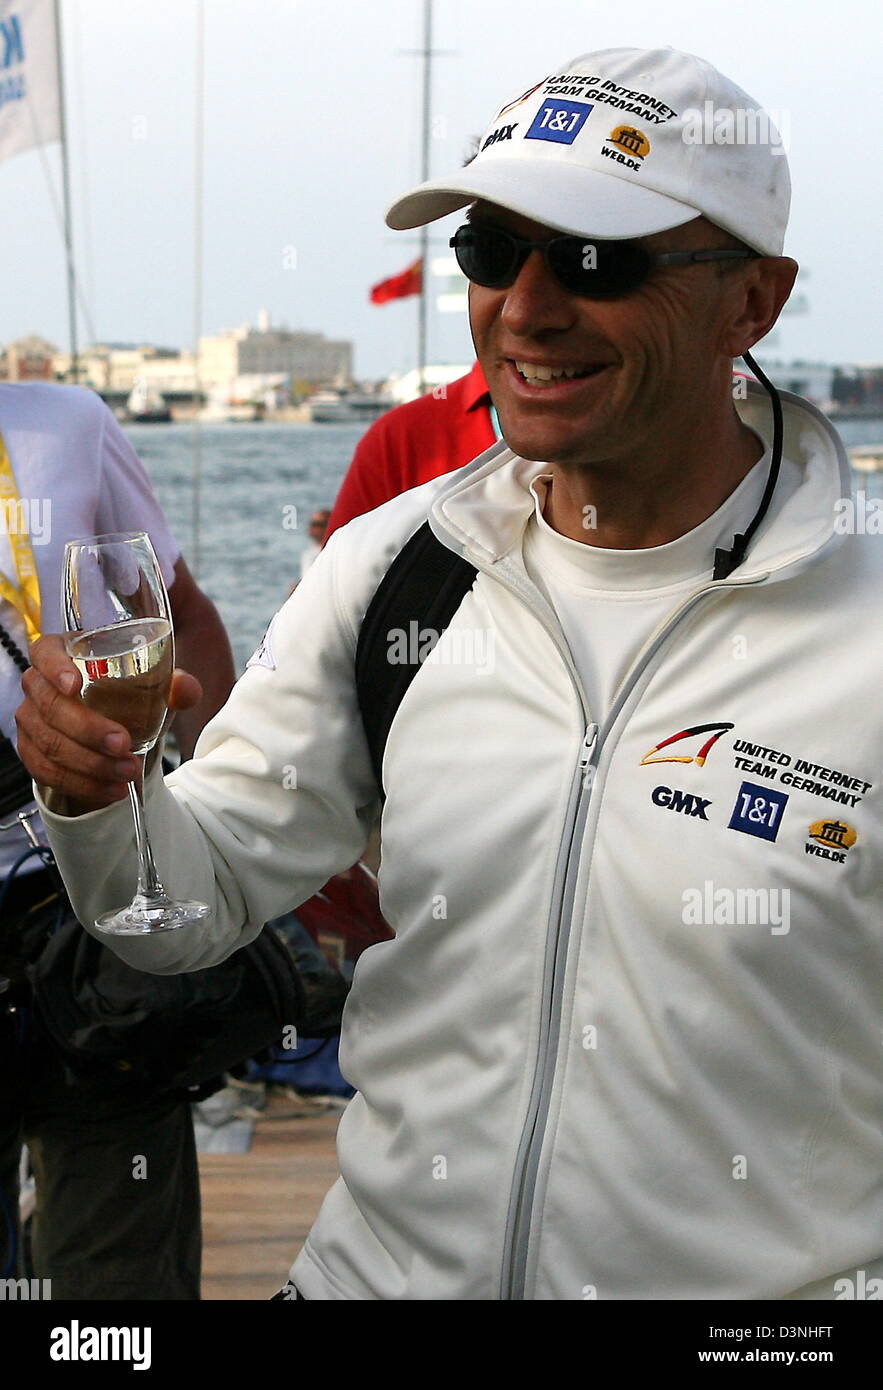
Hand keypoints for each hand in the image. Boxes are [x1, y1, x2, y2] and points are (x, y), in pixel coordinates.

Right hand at [15, 634, 202, 812]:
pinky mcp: (32, 753)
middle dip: (87, 729)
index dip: (54, 666)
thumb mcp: (152, 688)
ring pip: (50, 743)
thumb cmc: (126, 697)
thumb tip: (183, 688)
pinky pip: (48, 772)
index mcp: (64, 655)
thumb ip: (174, 685)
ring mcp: (31, 720)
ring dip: (90, 763)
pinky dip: (81, 784)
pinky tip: (111, 789)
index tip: (74, 685)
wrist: (111, 731)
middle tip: (123, 744)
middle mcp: (39, 685)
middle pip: (50, 705)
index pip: (45, 651)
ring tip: (128, 771)